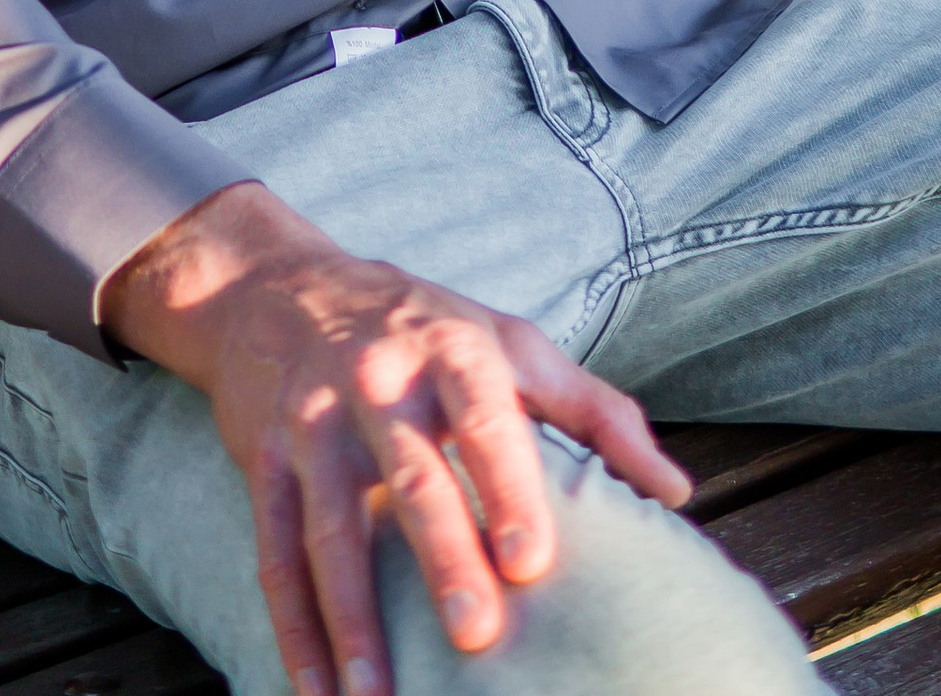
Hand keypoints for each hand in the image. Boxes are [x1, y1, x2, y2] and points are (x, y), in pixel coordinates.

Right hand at [100, 182, 687, 695]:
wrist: (277, 285)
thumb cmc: (421, 326)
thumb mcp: (509, 343)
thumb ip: (596, 413)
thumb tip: (676, 492)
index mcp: (450, 350)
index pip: (485, 418)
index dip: (510, 485)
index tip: (533, 559)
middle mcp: (377, 381)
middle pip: (411, 477)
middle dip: (442, 557)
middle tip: (475, 633)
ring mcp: (312, 423)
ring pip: (331, 528)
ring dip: (353, 617)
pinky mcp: (263, 460)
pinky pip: (276, 552)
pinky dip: (295, 626)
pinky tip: (317, 689)